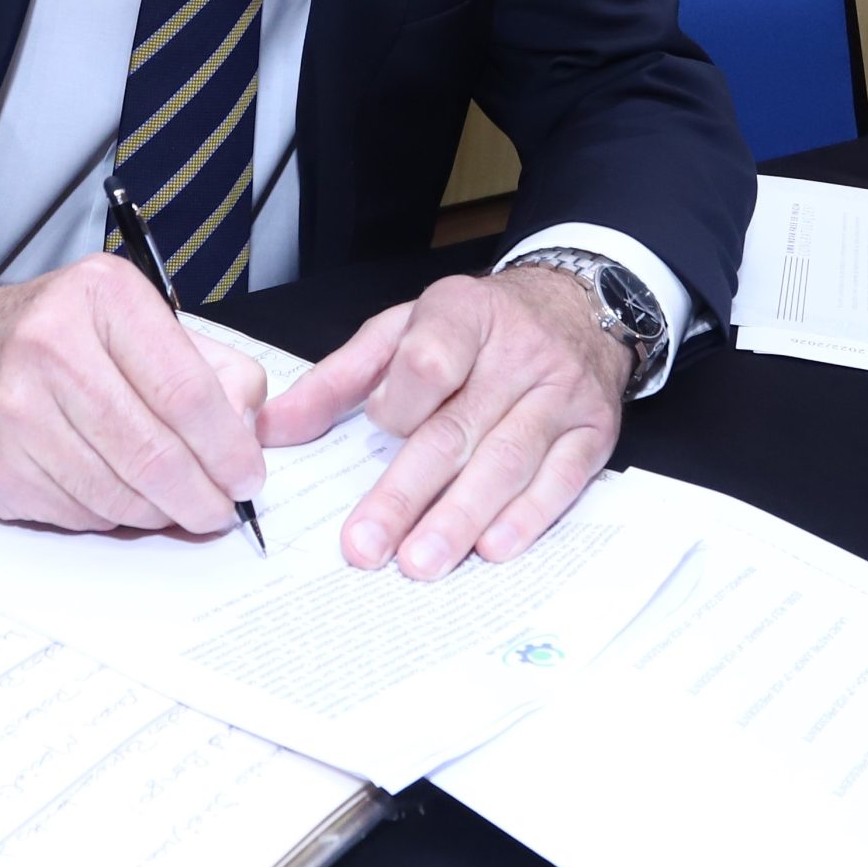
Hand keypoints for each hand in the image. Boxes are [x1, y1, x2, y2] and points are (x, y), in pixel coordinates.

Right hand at [0, 256, 269, 533]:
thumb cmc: (47, 339)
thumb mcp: (129, 321)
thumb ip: (206, 367)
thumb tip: (249, 432)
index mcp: (103, 297)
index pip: (187, 390)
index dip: (228, 447)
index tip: (249, 476)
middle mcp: (54, 346)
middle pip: (156, 451)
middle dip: (203, 495)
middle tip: (221, 509)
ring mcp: (17, 409)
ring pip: (120, 493)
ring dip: (159, 512)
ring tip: (173, 505)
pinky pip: (79, 513)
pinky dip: (111, 516)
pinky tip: (115, 496)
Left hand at [257, 264, 630, 579]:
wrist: (576, 306)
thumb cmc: (475, 328)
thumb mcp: (401, 331)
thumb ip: (337, 379)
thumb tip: (273, 429)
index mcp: (462, 313)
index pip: (427, 361)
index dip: (399, 403)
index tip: (378, 428)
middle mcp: (518, 351)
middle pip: (457, 428)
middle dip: (407, 493)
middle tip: (367, 545)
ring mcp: (561, 392)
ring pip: (507, 460)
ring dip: (461, 517)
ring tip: (420, 560)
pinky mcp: (594, 431)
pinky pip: (561, 478)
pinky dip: (527, 517)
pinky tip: (492, 547)